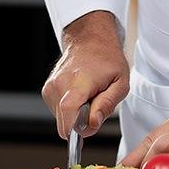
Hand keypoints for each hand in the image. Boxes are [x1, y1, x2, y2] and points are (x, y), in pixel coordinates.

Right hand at [41, 10, 129, 139]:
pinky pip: (58, 111)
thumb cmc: (108, 59)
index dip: (78, 129)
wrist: (91, 39)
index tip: (90, 122)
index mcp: (78, 83)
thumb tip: (92, 124)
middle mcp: (59, 85)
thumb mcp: (120, 82)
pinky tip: (79, 93)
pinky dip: (70, 108)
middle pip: (65, 123)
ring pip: (62, 119)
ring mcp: (51, 87)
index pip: (68, 118)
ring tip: (88, 94)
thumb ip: (107, 105)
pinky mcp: (47, 90)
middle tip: (96, 102)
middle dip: (82, 122)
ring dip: (76, 114)